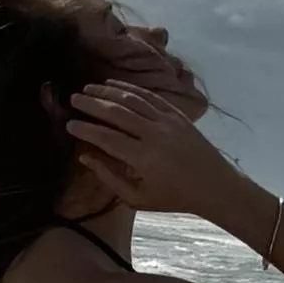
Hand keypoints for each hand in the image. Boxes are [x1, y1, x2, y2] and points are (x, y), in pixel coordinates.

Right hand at [61, 72, 252, 228]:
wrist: (214, 185)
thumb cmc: (173, 197)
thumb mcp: (138, 198)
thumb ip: (109, 178)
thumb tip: (84, 156)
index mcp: (143, 159)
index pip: (106, 138)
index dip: (85, 129)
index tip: (69, 124)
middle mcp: (154, 135)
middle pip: (116, 112)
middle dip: (92, 103)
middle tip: (73, 98)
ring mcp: (167, 121)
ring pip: (132, 100)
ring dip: (107, 91)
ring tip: (88, 88)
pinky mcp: (177, 114)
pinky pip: (150, 96)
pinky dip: (130, 88)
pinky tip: (114, 84)